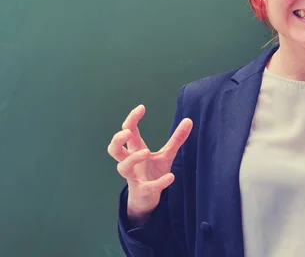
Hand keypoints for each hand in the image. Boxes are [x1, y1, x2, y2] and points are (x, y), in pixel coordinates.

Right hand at [107, 105, 192, 219]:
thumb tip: (189, 120)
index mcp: (135, 149)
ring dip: (132, 159)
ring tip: (147, 152)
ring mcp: (133, 176)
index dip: (132, 119)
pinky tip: (171, 177)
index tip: (142, 107)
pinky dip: (158, 183)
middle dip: (117, 139)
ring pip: (122, 167)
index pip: (128, 131)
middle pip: (113, 149)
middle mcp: (131, 162)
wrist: (148, 198)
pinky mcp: (141, 190)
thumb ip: (176, 138)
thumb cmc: (153, 172)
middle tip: (128, 132)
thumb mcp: (166, 154)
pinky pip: (146, 187)